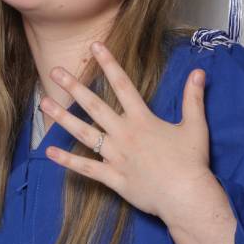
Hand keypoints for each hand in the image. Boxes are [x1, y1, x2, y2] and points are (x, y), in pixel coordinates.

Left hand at [42, 42, 219, 224]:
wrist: (186, 197)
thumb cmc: (192, 162)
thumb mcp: (195, 126)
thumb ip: (193, 98)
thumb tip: (199, 72)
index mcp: (142, 120)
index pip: (122, 85)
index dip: (108, 64)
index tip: (94, 47)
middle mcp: (124, 134)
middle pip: (94, 105)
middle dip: (73, 87)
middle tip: (54, 71)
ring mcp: (116, 156)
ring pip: (84, 133)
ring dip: (62, 117)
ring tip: (44, 104)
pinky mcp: (113, 177)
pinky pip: (86, 167)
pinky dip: (67, 160)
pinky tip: (49, 152)